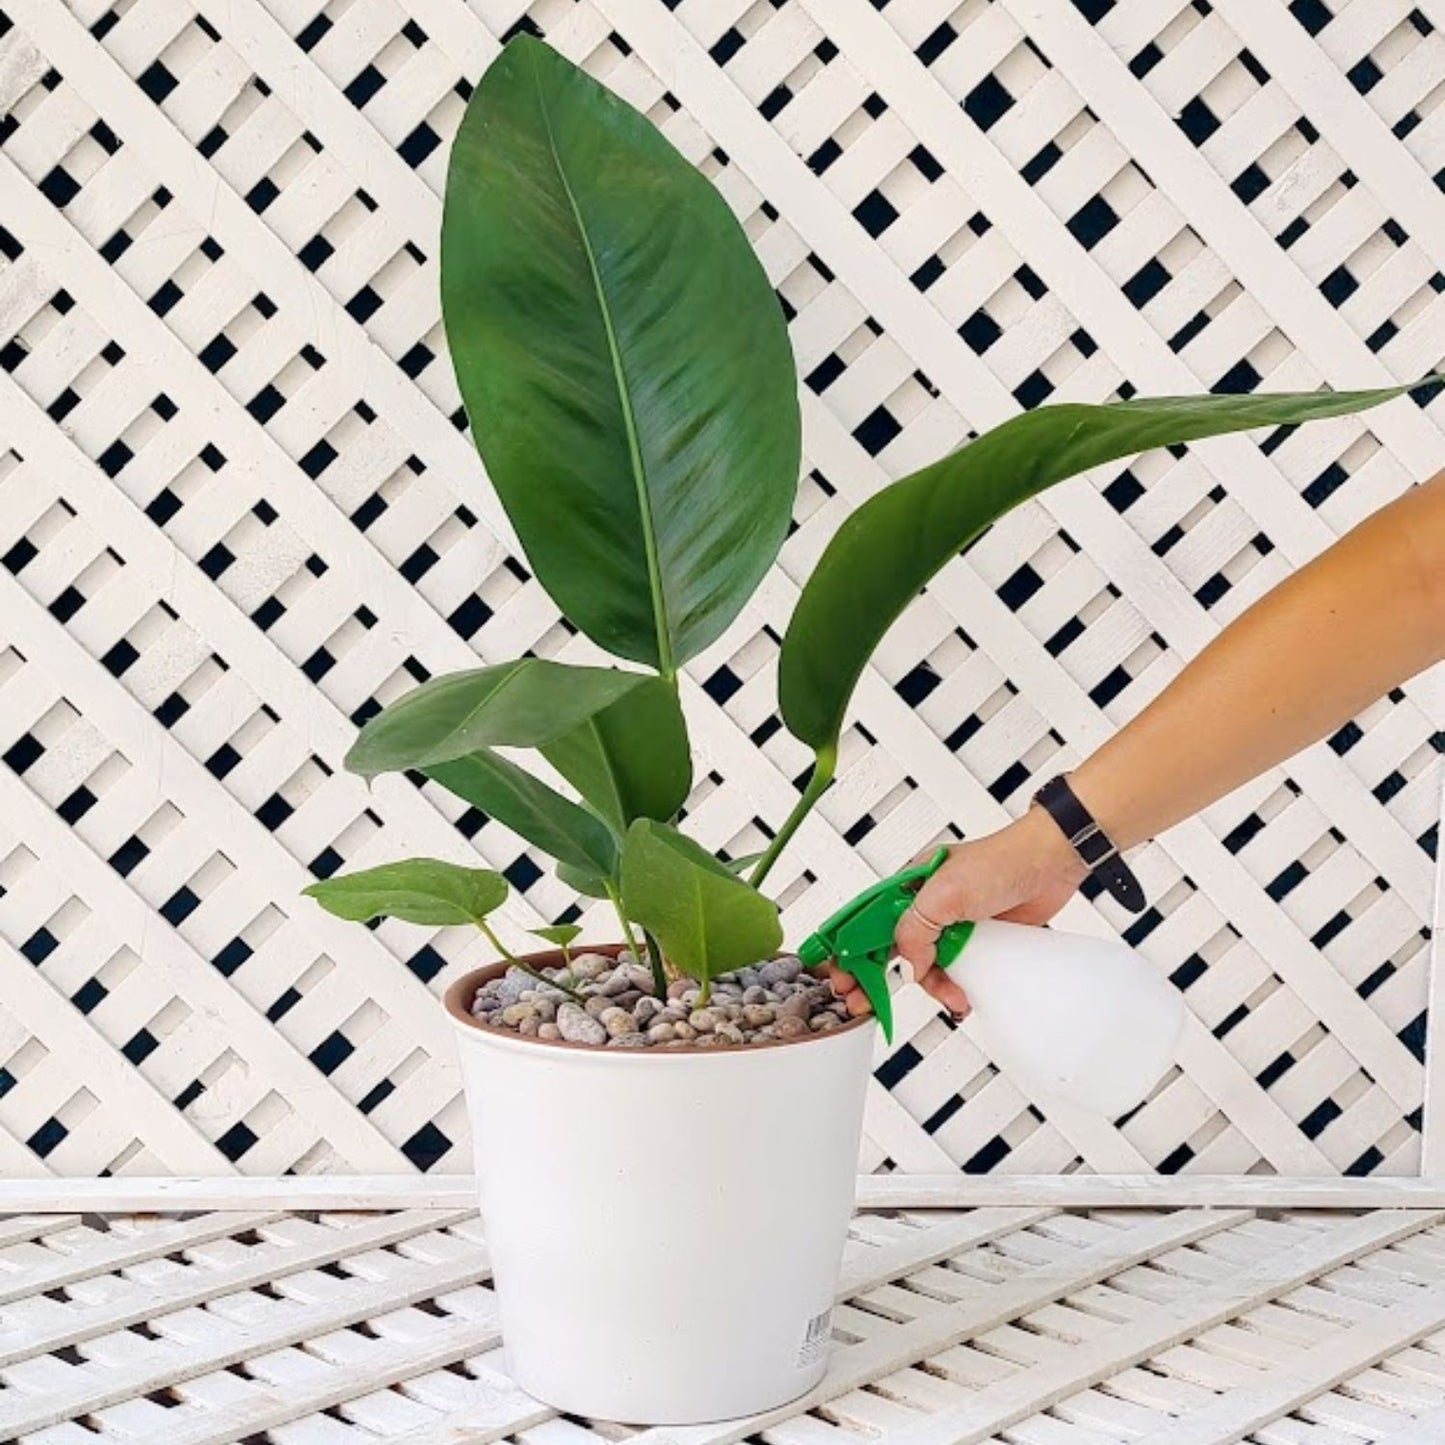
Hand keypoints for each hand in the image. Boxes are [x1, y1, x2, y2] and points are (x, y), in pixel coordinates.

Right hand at [826, 806, 1085, 1019]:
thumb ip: (915, 931)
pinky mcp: (979, 938)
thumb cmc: (1000, 862)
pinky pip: (958, 969)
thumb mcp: (944, 894)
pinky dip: (958, 986)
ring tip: (951, 998)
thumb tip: (911, 967)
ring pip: (928, 966)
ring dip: (935, 987)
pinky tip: (965, 994)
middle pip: (893, 948)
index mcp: (909, 886)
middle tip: (867, 1003)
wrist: (1050, 864)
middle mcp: (927, 905)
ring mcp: (953, 924)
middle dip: (878, 977)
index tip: (842, 978)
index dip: (851, 951)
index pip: (868, 922)